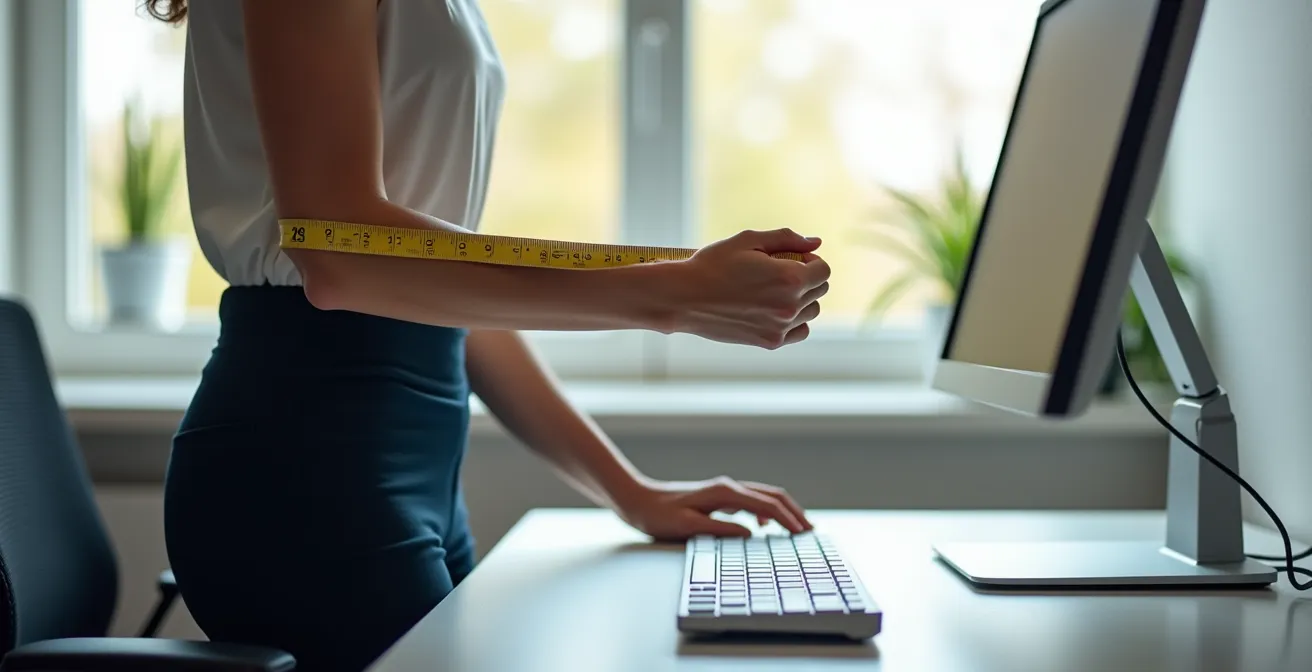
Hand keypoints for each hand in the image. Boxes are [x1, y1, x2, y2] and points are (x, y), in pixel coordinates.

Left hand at [614, 476, 813, 541]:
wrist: (637, 499)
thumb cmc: (657, 515)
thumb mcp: (687, 527)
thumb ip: (719, 531)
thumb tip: (750, 536)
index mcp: (725, 493)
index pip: (767, 505)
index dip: (789, 520)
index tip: (804, 535)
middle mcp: (728, 487)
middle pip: (772, 495)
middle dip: (794, 513)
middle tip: (811, 532)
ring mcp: (724, 490)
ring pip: (764, 496)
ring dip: (783, 511)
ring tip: (797, 529)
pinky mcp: (718, 496)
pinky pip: (751, 501)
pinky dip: (766, 511)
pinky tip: (765, 527)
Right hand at [670, 229, 830, 348]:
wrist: (683, 298)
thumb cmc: (713, 264)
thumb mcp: (749, 241)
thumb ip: (787, 239)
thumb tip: (816, 242)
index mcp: (790, 277)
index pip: (824, 271)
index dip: (811, 260)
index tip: (791, 258)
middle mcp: (790, 305)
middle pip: (819, 290)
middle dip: (806, 277)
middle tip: (777, 272)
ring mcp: (781, 327)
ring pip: (811, 312)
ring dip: (801, 299)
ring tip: (772, 291)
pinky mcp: (770, 342)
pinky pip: (799, 332)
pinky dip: (794, 321)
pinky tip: (773, 310)